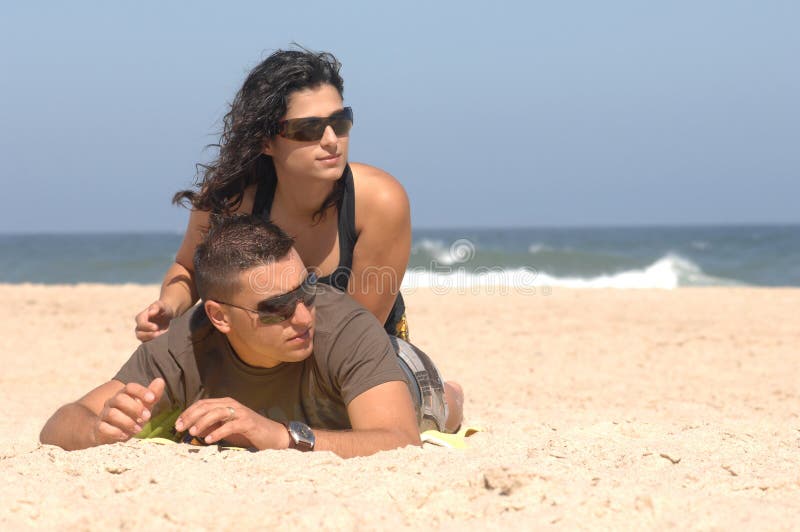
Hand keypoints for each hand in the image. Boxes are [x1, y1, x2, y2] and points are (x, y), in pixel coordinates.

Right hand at [93, 378, 165, 445]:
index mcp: (124, 395)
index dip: (141, 391)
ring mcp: (104, 414)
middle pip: (119, 399)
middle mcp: (112, 402)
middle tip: (147, 417)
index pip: (129, 387)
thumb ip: (153, 394)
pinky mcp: (99, 427)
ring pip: (112, 413)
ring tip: (138, 429)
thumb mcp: (145, 406)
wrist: (110, 431)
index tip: (152, 399)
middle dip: (135, 408)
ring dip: (127, 422)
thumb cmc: (132, 415)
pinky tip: (125, 435)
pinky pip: (103, 427)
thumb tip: (160, 380)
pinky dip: (115, 432)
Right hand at [135, 300, 174, 341]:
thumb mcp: (161, 305)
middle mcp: (140, 327)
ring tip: (162, 337)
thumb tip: (150, 312)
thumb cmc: (164, 309)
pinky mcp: (149, 340)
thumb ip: (156, 306)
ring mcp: (144, 334)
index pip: (140, 323)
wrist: (169, 315)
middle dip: (148, 335)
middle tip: (159, 334)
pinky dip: (155, 344)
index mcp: (141, 317)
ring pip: (143, 341)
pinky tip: (163, 341)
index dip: (147, 326)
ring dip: (152, 340)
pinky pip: (149, 345)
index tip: (156, 327)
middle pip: (139, 334)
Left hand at [175, 398, 291, 449]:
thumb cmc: (247, 432)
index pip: (202, 404)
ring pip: (217, 412)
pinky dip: (218, 432)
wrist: (272, 435)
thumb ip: (212, 426)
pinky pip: (230, 425)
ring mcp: (240, 413)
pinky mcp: (248, 422)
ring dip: (203, 422)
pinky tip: (209, 439)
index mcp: (225, 403)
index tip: (177, 424)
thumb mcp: (226, 428)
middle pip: (207, 406)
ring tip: (193, 432)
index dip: (188, 412)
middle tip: (179, 428)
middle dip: (191, 416)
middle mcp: (232, 405)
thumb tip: (193, 429)